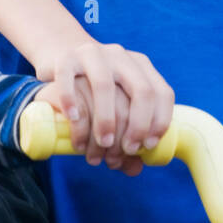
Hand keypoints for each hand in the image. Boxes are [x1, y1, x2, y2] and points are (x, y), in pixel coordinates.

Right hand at [33, 37, 174, 169]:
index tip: (147, 146)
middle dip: (136, 126)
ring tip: (102, 145)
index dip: (159, 121)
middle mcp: (121, 57)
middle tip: (126, 150)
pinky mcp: (65, 59)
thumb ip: (127, 135)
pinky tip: (74, 119)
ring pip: (104, 86)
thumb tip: (136, 168)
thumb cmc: (94, 93)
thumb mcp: (115, 107)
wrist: (61, 59)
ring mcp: (93, 54)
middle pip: (140, 90)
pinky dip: (71, 102)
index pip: (161, 92)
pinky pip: (68, 79)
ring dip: (106, 120)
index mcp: (140, 66)